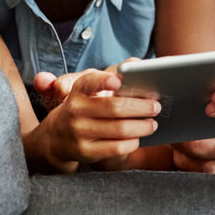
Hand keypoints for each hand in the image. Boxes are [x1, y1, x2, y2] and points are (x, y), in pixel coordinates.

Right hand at [25, 67, 159, 173]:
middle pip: (115, 108)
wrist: (57, 137)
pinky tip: (139, 137)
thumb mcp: (92, 88)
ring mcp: (78, 132)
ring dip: (142, 126)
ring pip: (119, 129)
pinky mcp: (85, 151)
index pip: (90, 82)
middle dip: (141, 107)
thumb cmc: (85, 106)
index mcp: (79, 90)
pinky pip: (116, 148)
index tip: (118, 80)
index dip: (104, 81)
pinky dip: (133, 142)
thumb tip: (136, 62)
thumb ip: (114, 74)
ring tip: (153, 123)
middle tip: (157, 106)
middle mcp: (75, 110)